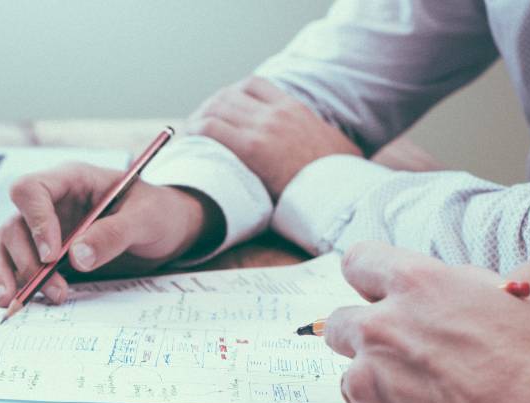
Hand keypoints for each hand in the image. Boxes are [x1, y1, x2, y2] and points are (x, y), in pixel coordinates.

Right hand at [0, 163, 216, 305]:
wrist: (167, 228)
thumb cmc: (158, 213)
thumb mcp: (146, 219)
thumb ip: (113, 234)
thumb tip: (77, 257)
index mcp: (71, 180)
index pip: (31, 190)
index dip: (35, 222)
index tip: (51, 256)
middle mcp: (50, 202)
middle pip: (14, 224)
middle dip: (26, 261)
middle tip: (51, 290)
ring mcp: (43, 226)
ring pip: (5, 244)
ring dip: (7, 273)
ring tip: (13, 302)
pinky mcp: (43, 249)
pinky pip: (9, 258)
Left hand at [187, 77, 360, 198]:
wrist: (341, 191)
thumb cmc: (338, 178)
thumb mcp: (334, 145)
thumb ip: (317, 137)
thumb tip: (322, 146)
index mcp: (294, 108)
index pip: (253, 84)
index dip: (231, 93)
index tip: (222, 107)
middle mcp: (277, 112)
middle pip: (229, 94)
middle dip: (209, 107)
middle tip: (197, 124)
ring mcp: (264, 127)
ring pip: (216, 107)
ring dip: (198, 118)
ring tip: (189, 134)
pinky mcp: (251, 148)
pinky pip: (211, 128)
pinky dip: (194, 131)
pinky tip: (189, 141)